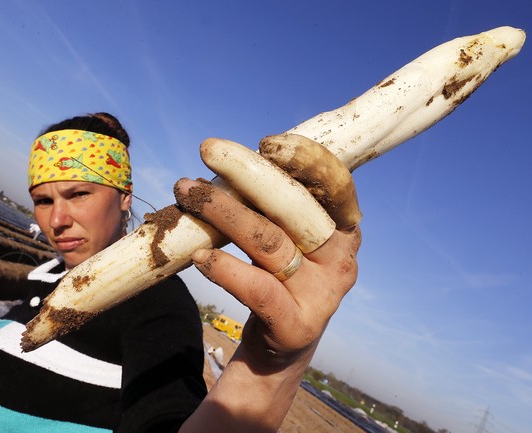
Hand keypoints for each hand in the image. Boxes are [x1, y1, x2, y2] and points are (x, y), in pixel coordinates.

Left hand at [175, 136, 360, 431]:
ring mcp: (321, 293)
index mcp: (345, 230)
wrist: (281, 346)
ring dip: (223, 212)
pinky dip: (226, 269)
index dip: (305, 159)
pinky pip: (258, 289)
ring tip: (187, 192)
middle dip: (250, 175)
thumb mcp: (289, 236)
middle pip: (295, 208)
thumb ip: (277, 203)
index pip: (335, 185)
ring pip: (269, 242)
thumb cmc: (281, 278)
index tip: (265, 144)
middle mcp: (340, 259)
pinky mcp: (295, 323)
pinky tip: (200, 257)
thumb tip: (230, 161)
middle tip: (209, 150)